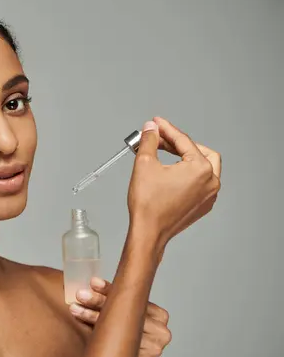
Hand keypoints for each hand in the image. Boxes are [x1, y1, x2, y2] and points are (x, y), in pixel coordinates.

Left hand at [70, 277, 171, 356]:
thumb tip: (92, 286)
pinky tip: (85, 325)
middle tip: (81, 295)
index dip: (110, 289)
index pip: (131, 297)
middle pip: (126, 309)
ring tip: (76, 309)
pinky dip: (99, 331)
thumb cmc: (119, 346)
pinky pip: (120, 340)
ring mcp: (157, 342)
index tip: (94, 282)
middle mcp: (161, 328)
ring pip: (121, 323)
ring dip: (94, 315)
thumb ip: (114, 307)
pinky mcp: (149, 355)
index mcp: (157, 315)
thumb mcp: (120, 322)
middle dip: (100, 301)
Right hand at [128, 117, 221, 253]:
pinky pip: (200, 182)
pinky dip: (188, 173)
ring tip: (164, 154)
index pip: (183, 141)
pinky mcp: (203, 205)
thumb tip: (151, 129)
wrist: (149, 232)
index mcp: (201, 169)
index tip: (156, 124)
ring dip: (185, 157)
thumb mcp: (145, 164)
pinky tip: (171, 173)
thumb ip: (150, 141)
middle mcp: (211, 182)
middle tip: (159, 139)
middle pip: (199, 151)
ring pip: (203, 166)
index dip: (166, 129)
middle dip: (178, 143)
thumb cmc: (149, 204)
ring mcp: (209, 195)